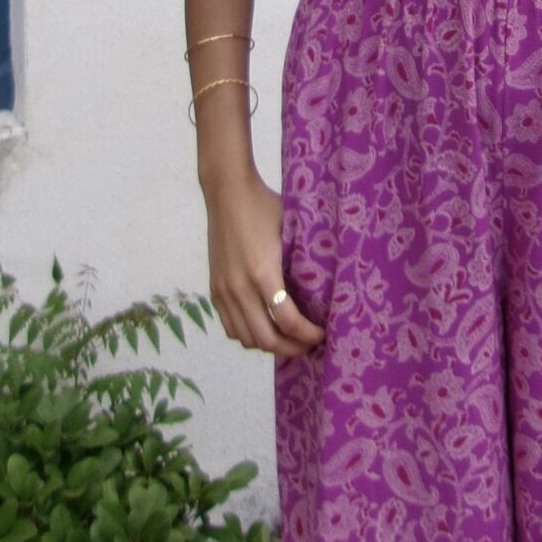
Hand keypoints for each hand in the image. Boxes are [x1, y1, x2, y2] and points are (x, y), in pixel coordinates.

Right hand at [202, 165, 326, 358]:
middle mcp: (240, 288)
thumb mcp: (291, 230)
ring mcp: (225, 291)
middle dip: (291, 348)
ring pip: (246, 338)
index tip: (322, 333)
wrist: (228, 193)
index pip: (287, 321)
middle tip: (308, 344)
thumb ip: (302, 261)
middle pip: (266, 339)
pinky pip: (230, 327)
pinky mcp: (214, 290)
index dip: (308, 334)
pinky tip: (264, 329)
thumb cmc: (264, 207)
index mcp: (263, 272)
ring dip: (269, 345)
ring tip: (288, 340)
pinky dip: (248, 336)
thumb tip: (327, 285)